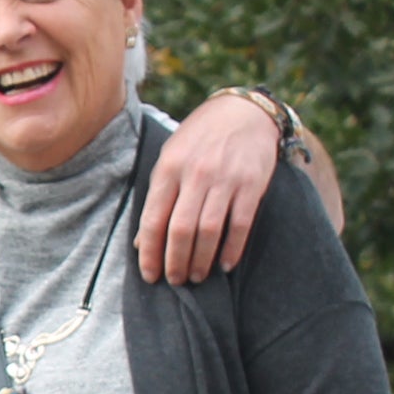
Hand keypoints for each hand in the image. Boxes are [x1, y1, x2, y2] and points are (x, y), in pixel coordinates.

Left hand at [138, 90, 277, 285]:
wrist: (244, 112)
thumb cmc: (199, 140)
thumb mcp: (170, 158)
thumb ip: (157, 197)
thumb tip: (142, 242)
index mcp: (168, 169)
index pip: (153, 220)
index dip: (150, 253)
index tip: (150, 275)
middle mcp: (196, 174)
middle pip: (181, 230)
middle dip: (175, 262)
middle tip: (174, 281)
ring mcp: (225, 179)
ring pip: (209, 230)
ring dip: (201, 260)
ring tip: (196, 277)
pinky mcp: (252, 184)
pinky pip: (241, 224)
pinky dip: (231, 248)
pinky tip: (224, 264)